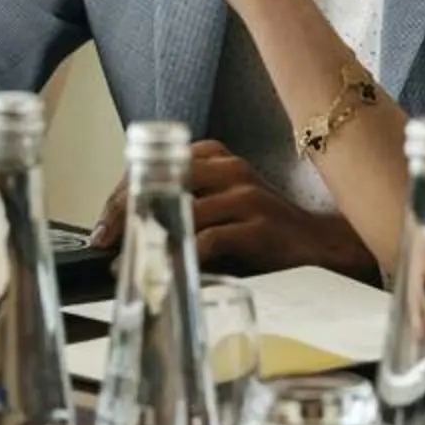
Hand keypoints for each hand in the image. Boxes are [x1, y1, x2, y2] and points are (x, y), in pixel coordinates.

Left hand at [85, 139, 376, 277]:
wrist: (322, 245)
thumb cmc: (266, 229)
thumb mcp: (225, 204)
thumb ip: (188, 201)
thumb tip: (132, 226)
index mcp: (216, 156)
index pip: (155, 163)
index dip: (123, 192)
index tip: (103, 223)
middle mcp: (229, 167)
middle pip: (161, 180)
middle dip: (125, 211)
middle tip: (102, 240)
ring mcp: (245, 195)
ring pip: (180, 208)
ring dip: (146, 234)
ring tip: (123, 258)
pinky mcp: (257, 226)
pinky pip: (209, 239)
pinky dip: (179, 254)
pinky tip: (162, 268)